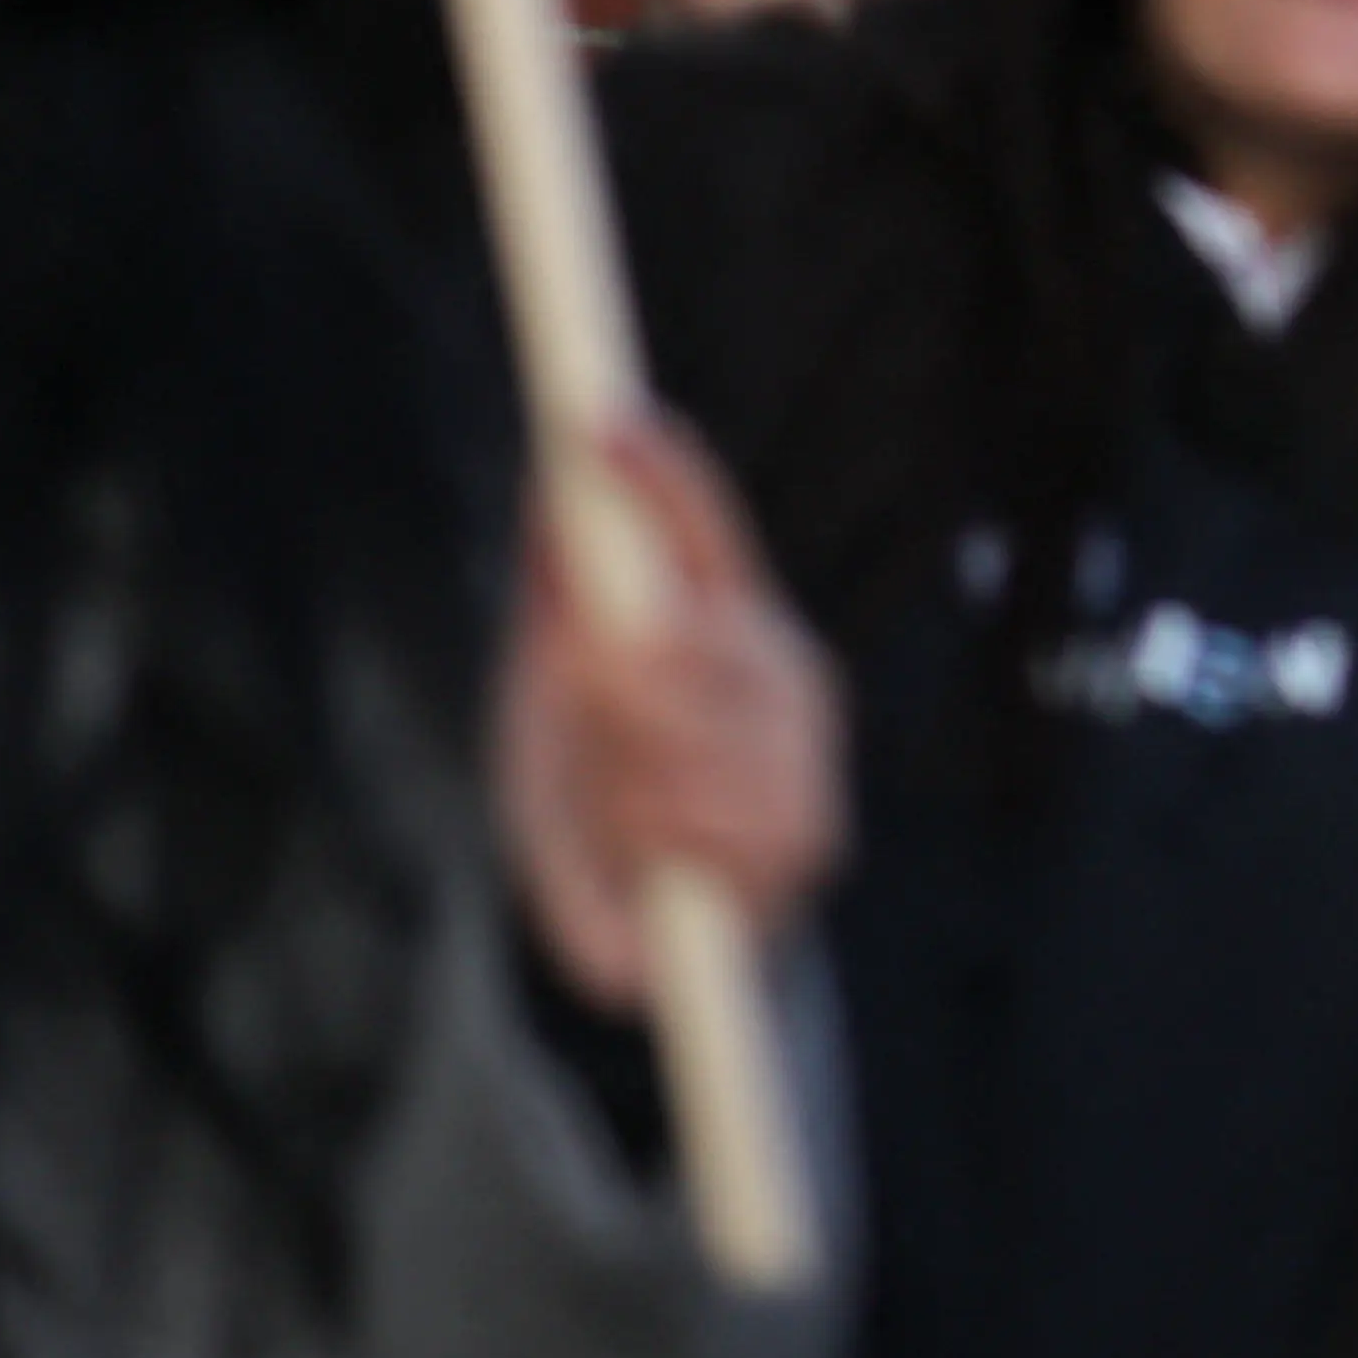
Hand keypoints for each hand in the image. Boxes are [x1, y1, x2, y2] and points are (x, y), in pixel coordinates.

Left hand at [494, 414, 837, 1009]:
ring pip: (691, 736)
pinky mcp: (814, 833)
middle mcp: (785, 671)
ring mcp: (806, 752)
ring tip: (627, 807)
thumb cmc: (594, 798)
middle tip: (597, 721)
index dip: (658, 473)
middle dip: (619, 690)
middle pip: (689, 638)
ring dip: (630, 781)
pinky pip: (708, 818)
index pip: (706, 525)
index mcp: (729, 621)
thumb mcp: (550, 699)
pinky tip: (661, 850)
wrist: (636, 933)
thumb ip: (559, 604)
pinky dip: (659, 839)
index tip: (599, 424)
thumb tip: (543, 488)